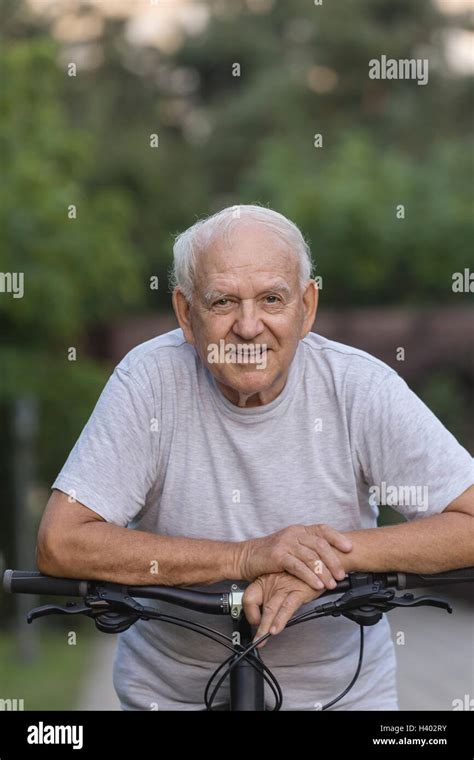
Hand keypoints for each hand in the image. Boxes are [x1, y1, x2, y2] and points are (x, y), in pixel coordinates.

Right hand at [236, 523, 351, 590]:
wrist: (246, 557)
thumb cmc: (269, 555)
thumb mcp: (290, 546)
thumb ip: (307, 549)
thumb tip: (329, 557)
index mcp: (299, 530)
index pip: (323, 529)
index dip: (337, 538)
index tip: (349, 548)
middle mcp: (294, 533)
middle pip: (320, 544)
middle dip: (333, 561)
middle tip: (341, 574)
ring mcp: (286, 543)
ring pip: (311, 557)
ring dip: (324, 572)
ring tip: (331, 584)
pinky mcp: (278, 555)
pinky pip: (298, 566)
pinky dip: (310, 576)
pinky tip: (317, 585)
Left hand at [243, 571, 323, 647]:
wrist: (318, 564)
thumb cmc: (299, 575)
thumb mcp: (281, 582)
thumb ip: (273, 597)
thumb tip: (265, 617)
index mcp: (265, 581)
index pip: (248, 597)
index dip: (249, 612)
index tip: (254, 624)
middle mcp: (272, 584)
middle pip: (257, 604)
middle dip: (256, 625)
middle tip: (255, 640)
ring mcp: (284, 587)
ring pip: (271, 608)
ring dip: (266, 625)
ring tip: (262, 638)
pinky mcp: (298, 591)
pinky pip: (287, 607)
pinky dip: (281, 619)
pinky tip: (276, 628)